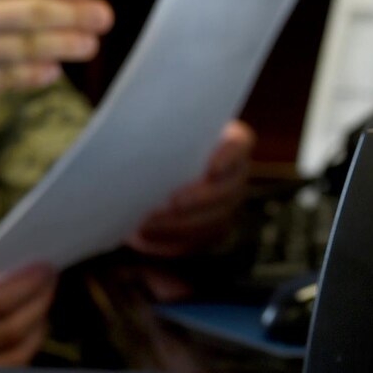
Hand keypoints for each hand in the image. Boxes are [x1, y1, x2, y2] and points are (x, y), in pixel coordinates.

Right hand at [0, 233, 56, 364]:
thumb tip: (23, 255)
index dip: (25, 284)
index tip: (46, 266)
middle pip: (7, 330)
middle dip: (38, 302)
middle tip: (50, 279)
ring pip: (11, 356)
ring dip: (36, 327)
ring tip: (42, 300)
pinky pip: (2, 367)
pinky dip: (22, 346)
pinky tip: (28, 323)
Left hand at [131, 120, 254, 257]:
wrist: (148, 165)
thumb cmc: (153, 139)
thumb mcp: (155, 130)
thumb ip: (155, 131)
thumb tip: (133, 142)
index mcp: (229, 142)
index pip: (239, 146)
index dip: (228, 158)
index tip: (209, 169)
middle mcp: (234, 176)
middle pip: (228, 191)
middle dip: (199, 200)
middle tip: (171, 203)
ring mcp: (226, 206)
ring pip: (213, 222)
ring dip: (179, 225)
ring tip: (146, 223)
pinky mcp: (208, 232)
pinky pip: (194, 242)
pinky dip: (168, 242)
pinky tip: (142, 237)